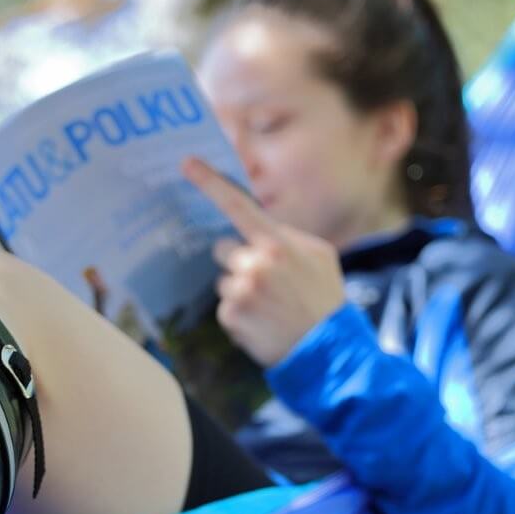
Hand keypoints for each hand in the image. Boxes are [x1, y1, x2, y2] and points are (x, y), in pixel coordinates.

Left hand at [181, 156, 345, 367]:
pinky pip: (225, 309)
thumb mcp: (318, 256)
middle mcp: (255, 263)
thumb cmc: (324, 299)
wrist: (328, 350)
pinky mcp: (231, 316)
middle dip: (240, 263)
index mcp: (276, 243)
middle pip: (224, 250)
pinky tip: (263, 324)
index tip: (186, 163)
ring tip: (271, 308)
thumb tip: (260, 229)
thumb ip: (286, 237)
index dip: (210, 182)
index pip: (238, 205)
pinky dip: (240, 317)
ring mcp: (241, 290)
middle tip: (269, 284)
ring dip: (241, 293)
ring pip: (224, 282)